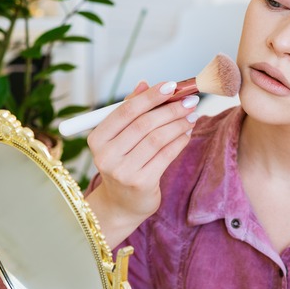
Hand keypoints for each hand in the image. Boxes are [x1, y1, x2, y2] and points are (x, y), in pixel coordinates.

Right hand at [86, 80, 198, 246]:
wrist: (122, 204)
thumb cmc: (123, 163)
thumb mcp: (120, 138)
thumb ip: (130, 111)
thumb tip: (144, 84)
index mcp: (97, 139)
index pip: (126, 111)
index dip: (150, 97)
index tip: (171, 85)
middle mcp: (106, 156)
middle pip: (144, 124)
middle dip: (170, 109)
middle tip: (189, 100)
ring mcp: (123, 172)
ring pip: (157, 139)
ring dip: (178, 124)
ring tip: (191, 115)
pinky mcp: (141, 184)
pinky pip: (166, 156)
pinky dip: (179, 141)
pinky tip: (187, 133)